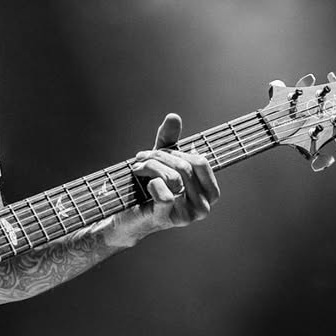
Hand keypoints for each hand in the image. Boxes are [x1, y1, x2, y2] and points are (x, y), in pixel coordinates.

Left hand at [129, 112, 218, 232]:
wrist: (126, 216)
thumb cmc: (148, 188)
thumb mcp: (161, 162)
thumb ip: (169, 140)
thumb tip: (174, 116)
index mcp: (209, 193)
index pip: (201, 161)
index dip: (177, 152)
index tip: (157, 152)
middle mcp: (204, 207)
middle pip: (185, 167)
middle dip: (159, 157)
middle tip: (140, 158)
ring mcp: (188, 215)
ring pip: (173, 177)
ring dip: (150, 167)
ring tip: (137, 168)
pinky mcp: (168, 219)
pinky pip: (165, 192)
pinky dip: (150, 183)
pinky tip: (143, 185)